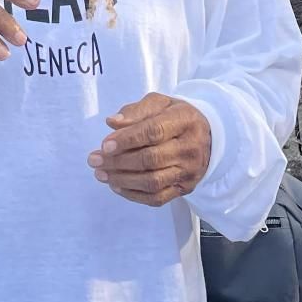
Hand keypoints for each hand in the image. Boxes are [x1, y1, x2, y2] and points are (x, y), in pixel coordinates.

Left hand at [88, 93, 211, 206]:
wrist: (207, 135)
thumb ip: (136, 110)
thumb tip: (112, 123)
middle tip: (94, 160)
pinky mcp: (185, 188)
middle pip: (151, 159)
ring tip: (101, 174)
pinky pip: (158, 198)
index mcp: (185, 120)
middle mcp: (190, 147)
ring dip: (122, 180)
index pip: (154, 132)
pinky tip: (116, 186)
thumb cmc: (174, 116)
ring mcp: (189, 171)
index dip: (127, 139)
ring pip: (153, 181)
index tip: (105, 145)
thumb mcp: (159, 103)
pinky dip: (134, 195)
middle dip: (118, 161)